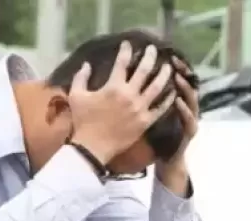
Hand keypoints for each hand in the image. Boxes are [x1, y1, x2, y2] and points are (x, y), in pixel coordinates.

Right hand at [69, 41, 175, 163]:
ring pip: (157, 88)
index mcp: (113, 87)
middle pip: (144, 71)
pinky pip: (161, 109)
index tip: (129, 43)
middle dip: (150, 57)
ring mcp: (140, 109)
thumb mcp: (76, 96)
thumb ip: (81, 78)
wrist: (93, 147)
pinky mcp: (146, 122)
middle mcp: (129, 95)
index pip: (122, 63)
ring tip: (169, 67)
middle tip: (154, 49)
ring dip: (164, 75)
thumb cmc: (83, 121)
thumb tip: (86, 64)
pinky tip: (174, 92)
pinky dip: (168, 99)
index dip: (126, 51)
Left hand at [158, 56, 199, 195]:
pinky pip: (188, 120)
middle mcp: (186, 108)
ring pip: (191, 100)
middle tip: (173, 60)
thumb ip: (151, 97)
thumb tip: (134, 78)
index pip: (176, 80)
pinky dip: (183, 110)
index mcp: (175, 102)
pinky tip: (177, 100)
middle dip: (182, 71)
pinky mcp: (189, 132)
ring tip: (177, 77)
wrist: (169, 160)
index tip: (166, 55)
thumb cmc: (159, 138)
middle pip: (187, 84)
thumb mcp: (155, 114)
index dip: (174, 67)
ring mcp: (189, 119)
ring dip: (185, 88)